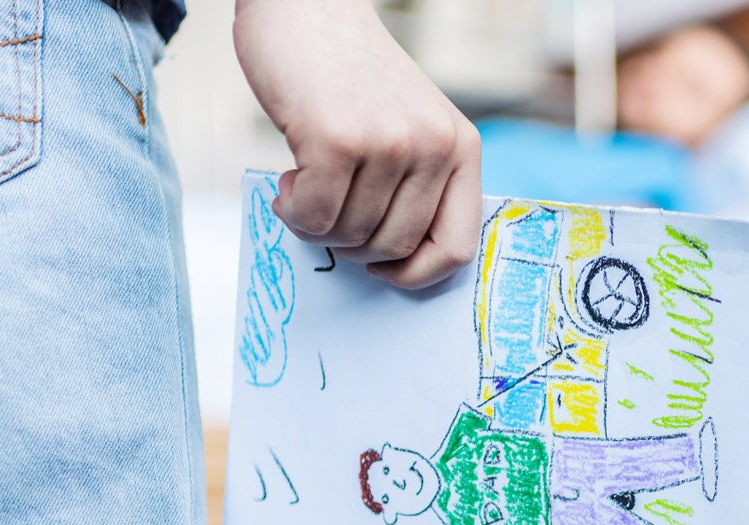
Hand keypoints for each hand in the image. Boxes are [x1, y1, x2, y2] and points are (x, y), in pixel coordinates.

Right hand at [234, 0, 480, 288]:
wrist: (305, 6)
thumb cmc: (348, 77)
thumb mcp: (407, 126)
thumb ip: (415, 185)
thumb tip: (394, 264)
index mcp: (461, 148)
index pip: (458, 248)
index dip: (415, 273)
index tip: (381, 265)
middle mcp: (434, 146)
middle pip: (395, 249)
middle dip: (352, 246)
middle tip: (327, 210)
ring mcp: (390, 144)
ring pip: (351, 237)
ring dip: (315, 225)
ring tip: (304, 185)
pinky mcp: (340, 142)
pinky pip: (313, 217)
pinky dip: (291, 211)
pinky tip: (287, 181)